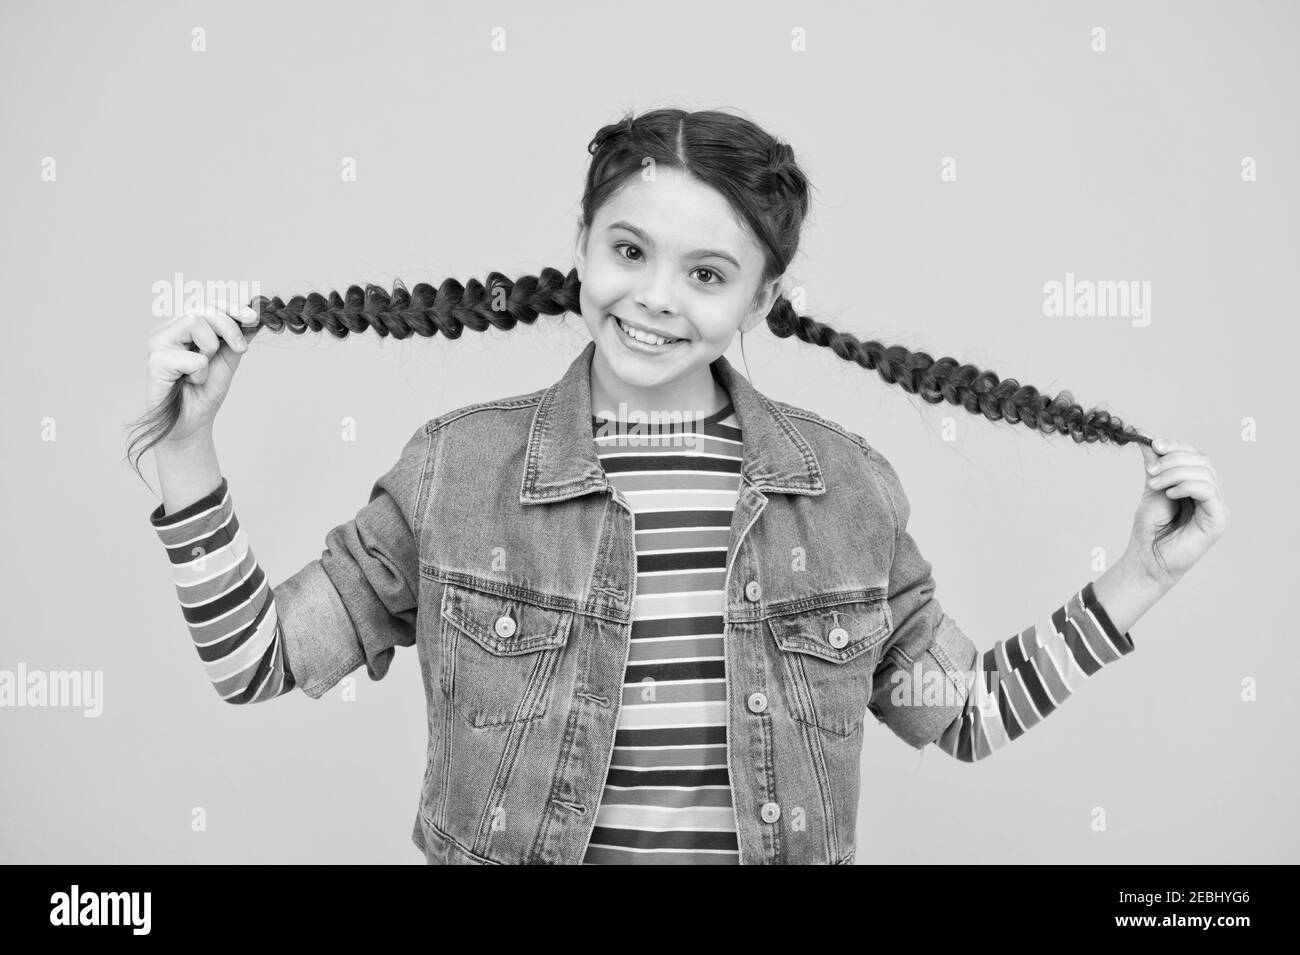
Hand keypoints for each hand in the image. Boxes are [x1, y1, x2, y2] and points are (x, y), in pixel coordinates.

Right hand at [145, 304, 259, 445]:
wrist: (192, 423)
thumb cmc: (205, 391)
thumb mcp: (228, 358)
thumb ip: (237, 337)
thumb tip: (255, 316)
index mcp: (182, 327)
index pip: (206, 305)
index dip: (230, 307)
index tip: (253, 318)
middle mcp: (166, 331)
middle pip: (201, 309)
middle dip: (229, 327)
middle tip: (241, 348)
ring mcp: (158, 344)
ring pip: (194, 324)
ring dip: (211, 349)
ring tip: (203, 370)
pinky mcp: (156, 362)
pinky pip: (194, 358)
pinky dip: (201, 373)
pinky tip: (189, 383)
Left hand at [1127, 434, 1228, 587]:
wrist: (1146, 559)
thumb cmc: (1150, 529)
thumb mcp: (1152, 488)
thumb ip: (1155, 464)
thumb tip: (1146, 436)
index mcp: (1197, 485)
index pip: (1195, 455)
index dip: (1176, 446)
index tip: (1153, 444)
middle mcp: (1211, 494)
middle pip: (1202, 461)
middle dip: (1173, 460)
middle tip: (1150, 472)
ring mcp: (1217, 507)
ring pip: (1205, 473)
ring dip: (1175, 473)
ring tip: (1154, 485)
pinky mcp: (1218, 520)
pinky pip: (1208, 491)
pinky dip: (1187, 486)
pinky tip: (1169, 494)